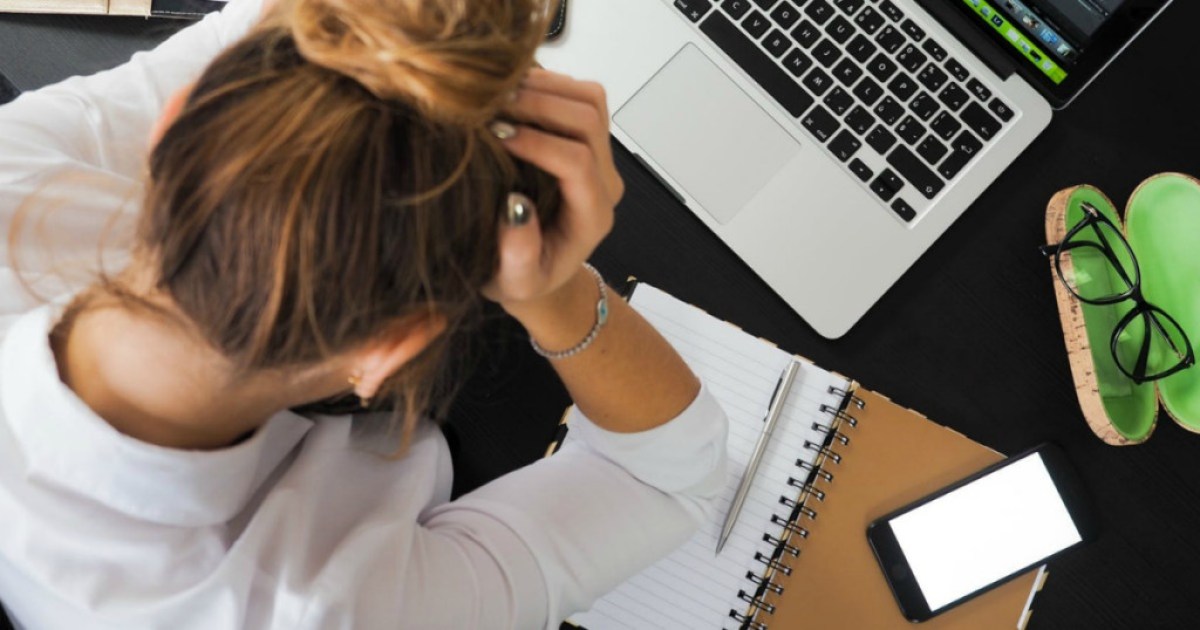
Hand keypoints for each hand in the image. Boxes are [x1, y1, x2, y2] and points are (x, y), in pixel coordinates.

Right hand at [483, 69, 623, 313]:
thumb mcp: (514, 282)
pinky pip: (579, 95)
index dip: (537, 142)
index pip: (577, 162)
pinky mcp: (588, 138)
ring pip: (590, 99)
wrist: (540, 270)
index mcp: (592, 216)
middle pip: (588, 120)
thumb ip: (518, 255)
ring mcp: (600, 156)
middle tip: (490, 106)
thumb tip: (515, 207)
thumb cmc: (523, 278)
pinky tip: (509, 93)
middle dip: (539, 105)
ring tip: (498, 94)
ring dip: (545, 87)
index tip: (495, 135)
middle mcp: (604, 182)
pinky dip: (546, 83)